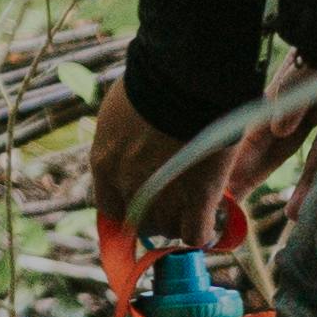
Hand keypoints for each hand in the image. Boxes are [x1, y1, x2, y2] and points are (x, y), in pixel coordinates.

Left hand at [90, 79, 253, 234]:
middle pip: (140, 223)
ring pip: (169, 229)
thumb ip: (122, 140)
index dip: (129, 208)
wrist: (184, 82)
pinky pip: (196, 234)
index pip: (110, 207)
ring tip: (196, 207)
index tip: (142, 204)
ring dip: (181, 222)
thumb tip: (130, 143)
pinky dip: (203, 232)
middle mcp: (127, 187)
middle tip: (176, 201)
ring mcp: (162, 197)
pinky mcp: (196, 200)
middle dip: (157, 217)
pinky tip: (211, 221)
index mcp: (105, 163)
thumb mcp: (121, 113)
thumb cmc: (153, 84)